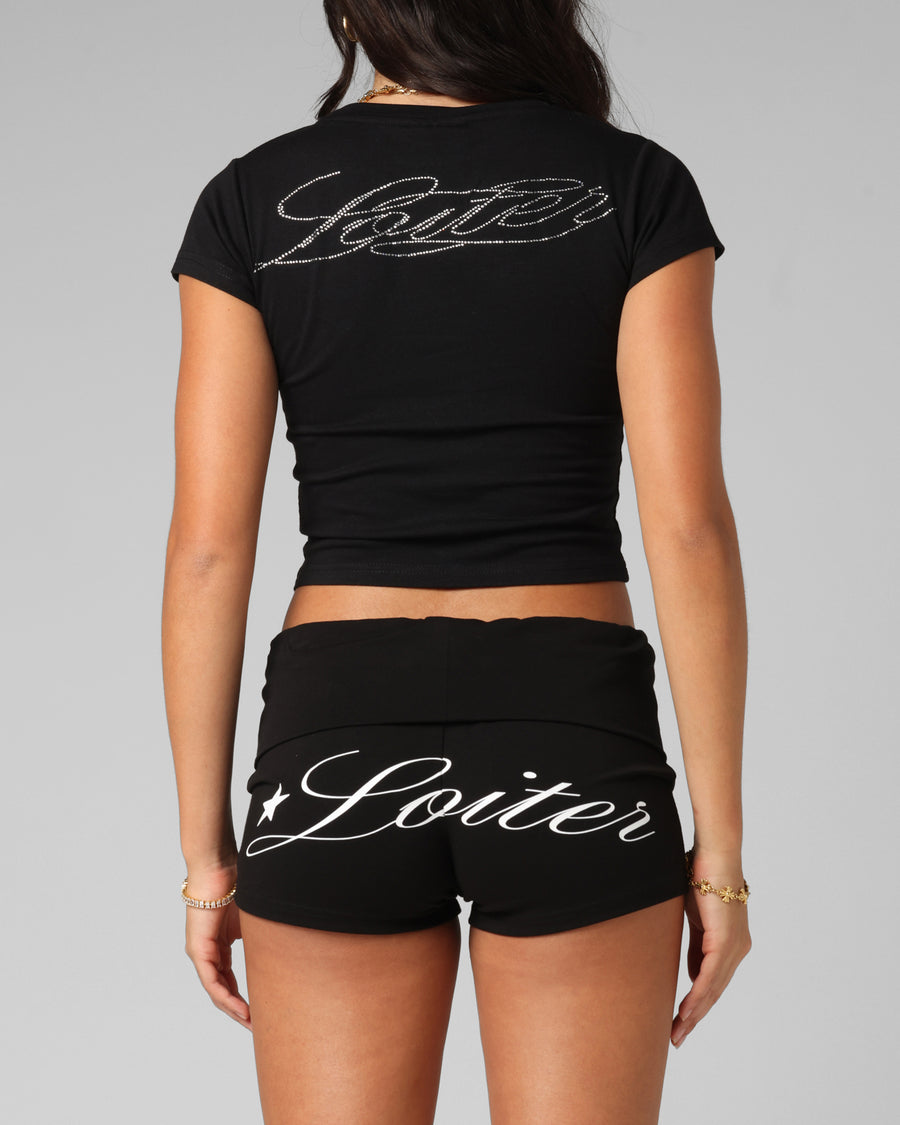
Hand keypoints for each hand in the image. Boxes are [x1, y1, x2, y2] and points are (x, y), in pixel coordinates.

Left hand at [183, 866, 251, 1031]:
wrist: (219, 867)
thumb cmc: (237, 883)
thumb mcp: (253, 917)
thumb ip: (261, 934)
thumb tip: (287, 941)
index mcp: (219, 944)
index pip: (229, 978)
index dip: (243, 997)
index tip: (259, 1012)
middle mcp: (207, 951)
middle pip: (222, 989)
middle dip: (239, 1009)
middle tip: (256, 1027)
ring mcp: (201, 952)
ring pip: (216, 990)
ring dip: (233, 1009)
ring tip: (250, 1024)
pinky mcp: (199, 949)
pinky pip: (212, 981)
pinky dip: (226, 997)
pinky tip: (240, 1009)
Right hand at [671, 850, 750, 1048]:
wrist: (714, 854)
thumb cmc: (702, 878)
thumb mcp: (695, 918)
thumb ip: (695, 947)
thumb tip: (690, 974)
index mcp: (731, 943)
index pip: (713, 981)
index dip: (698, 1003)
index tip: (681, 1021)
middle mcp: (738, 948)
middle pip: (715, 991)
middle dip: (695, 1016)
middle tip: (677, 1037)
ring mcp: (734, 946)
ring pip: (713, 989)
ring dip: (694, 1013)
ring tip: (677, 1031)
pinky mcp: (725, 940)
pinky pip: (710, 975)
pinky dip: (697, 995)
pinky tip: (686, 1010)